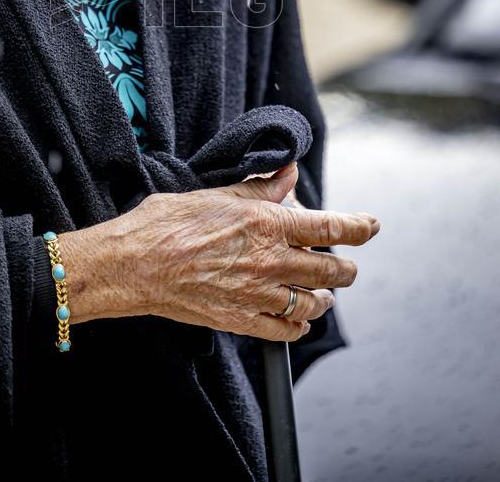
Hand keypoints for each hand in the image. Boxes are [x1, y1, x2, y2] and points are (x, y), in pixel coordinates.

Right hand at [126, 163, 380, 342]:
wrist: (134, 264)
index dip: (358, 227)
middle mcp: (270, 260)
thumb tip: (288, 174)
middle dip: (346, 267)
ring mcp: (258, 294)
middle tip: (348, 266)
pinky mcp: (241, 320)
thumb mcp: (218, 193)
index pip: (330, 226)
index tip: (372, 226)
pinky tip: (298, 321)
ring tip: (325, 294)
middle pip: (330, 268)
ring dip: (325, 297)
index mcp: (266, 223)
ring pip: (313, 303)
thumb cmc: (168, 222)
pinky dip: (298, 326)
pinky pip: (285, 331)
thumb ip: (261, 187)